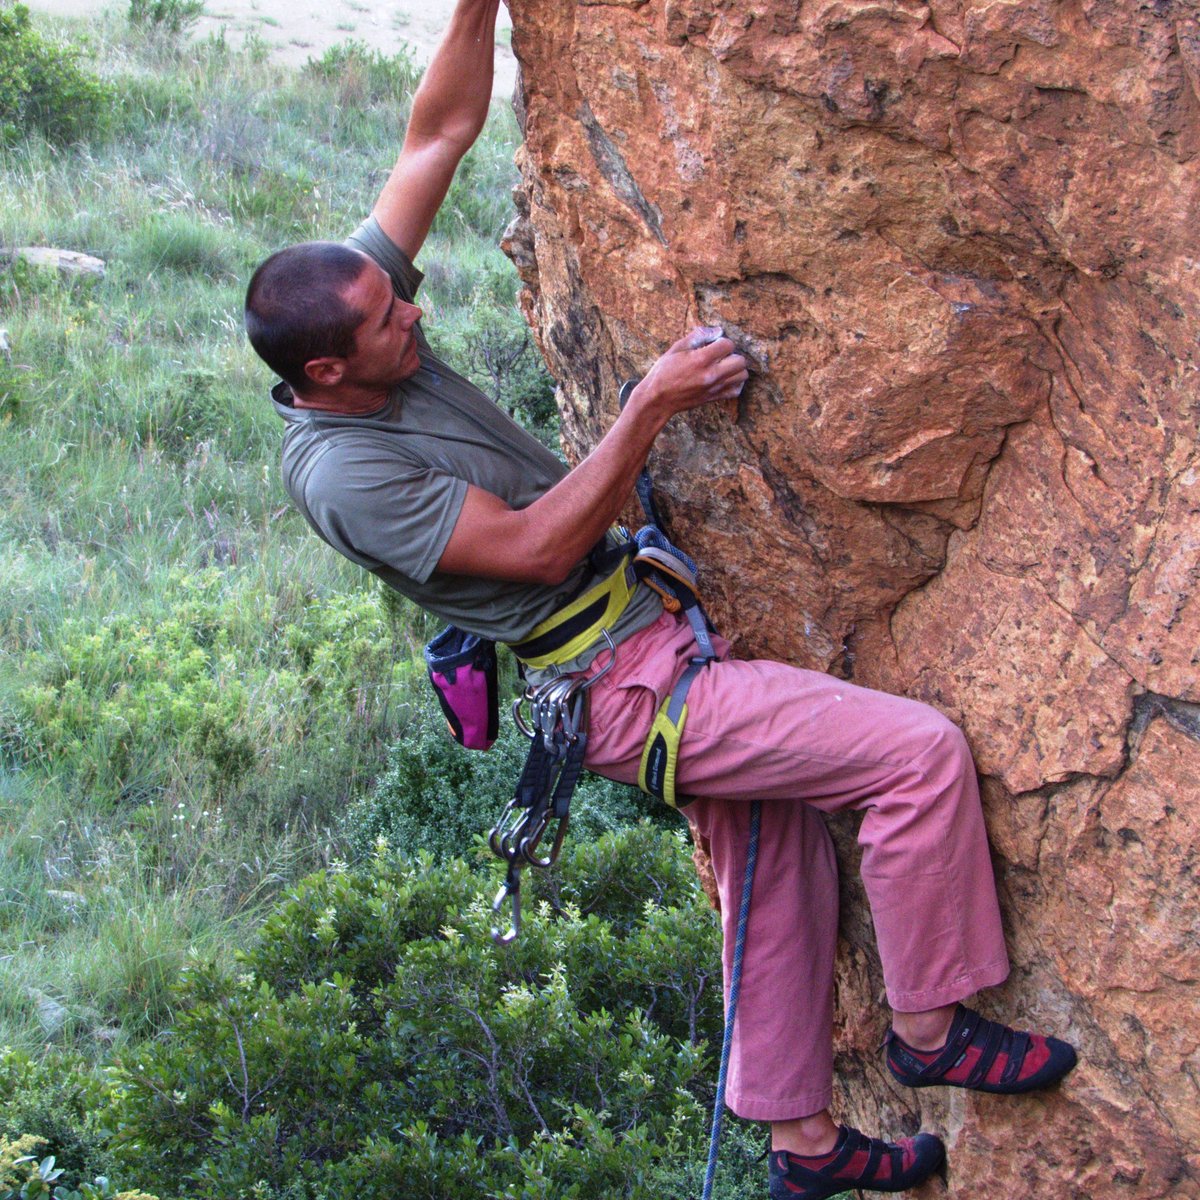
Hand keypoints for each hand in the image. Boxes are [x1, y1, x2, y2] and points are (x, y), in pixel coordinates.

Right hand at [628, 327, 748, 419]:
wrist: (658, 400)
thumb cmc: (664, 372)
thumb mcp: (676, 348)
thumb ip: (698, 336)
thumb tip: (717, 330)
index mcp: (701, 359)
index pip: (728, 344)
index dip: (722, 341)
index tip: (713, 344)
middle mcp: (711, 374)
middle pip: (740, 360)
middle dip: (732, 354)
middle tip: (720, 355)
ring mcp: (714, 388)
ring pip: (742, 375)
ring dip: (736, 368)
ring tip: (723, 366)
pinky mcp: (714, 397)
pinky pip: (736, 390)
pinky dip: (735, 383)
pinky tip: (725, 378)